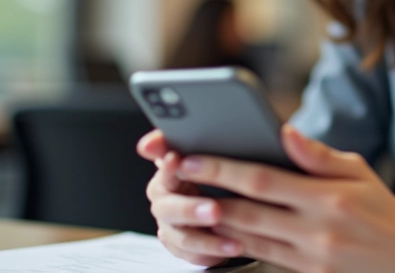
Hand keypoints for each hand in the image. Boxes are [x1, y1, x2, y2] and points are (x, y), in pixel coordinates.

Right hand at [136, 130, 242, 265]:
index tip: (176, 159)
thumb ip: (193, 139)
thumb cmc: (216, 171)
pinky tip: (236, 248)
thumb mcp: (212, 151)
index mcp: (167, 174)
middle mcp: (164, 201)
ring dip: (208, 240)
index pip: (164, 167)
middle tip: (214, 210)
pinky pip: (194, 255)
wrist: (225, 199)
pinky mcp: (183, 248)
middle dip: (191, 209)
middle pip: (169, 207)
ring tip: (233, 240)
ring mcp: (171, 226)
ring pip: (182, 237)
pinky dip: (215, 253)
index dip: (168, 165)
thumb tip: (159, 140)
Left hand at [174, 125, 394, 272]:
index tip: (191, 157)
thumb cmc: (379, 205)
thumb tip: (284, 132)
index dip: (223, 169)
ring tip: (187, 201)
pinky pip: (262, 258)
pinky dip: (236, 244)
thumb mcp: (356, 171)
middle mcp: (317, 230)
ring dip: (214, 222)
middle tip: (175, 177)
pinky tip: (216, 229)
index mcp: (328, 198)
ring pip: (248, 238)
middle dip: (207, 193)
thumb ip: (317, 155)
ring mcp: (311, 257)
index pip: (263, 180)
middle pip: (247, 212)